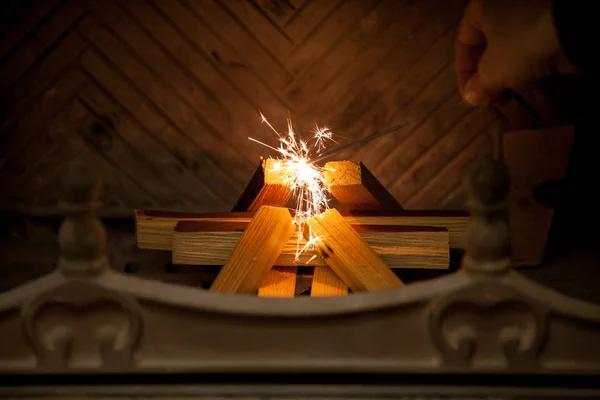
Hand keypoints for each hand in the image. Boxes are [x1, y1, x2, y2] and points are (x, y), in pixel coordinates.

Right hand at [455, 0, 577, 106]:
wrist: (575, 28)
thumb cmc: (521, 45)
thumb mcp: (493, 72)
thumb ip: (478, 87)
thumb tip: (471, 97)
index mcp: (482, 8)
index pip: (463, 45)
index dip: (464, 75)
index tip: (473, 97)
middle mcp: (505, 5)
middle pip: (490, 49)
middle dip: (494, 79)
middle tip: (498, 99)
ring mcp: (532, 12)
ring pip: (515, 50)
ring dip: (516, 78)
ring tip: (522, 96)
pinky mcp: (554, 23)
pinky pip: (538, 48)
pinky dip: (537, 69)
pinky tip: (542, 89)